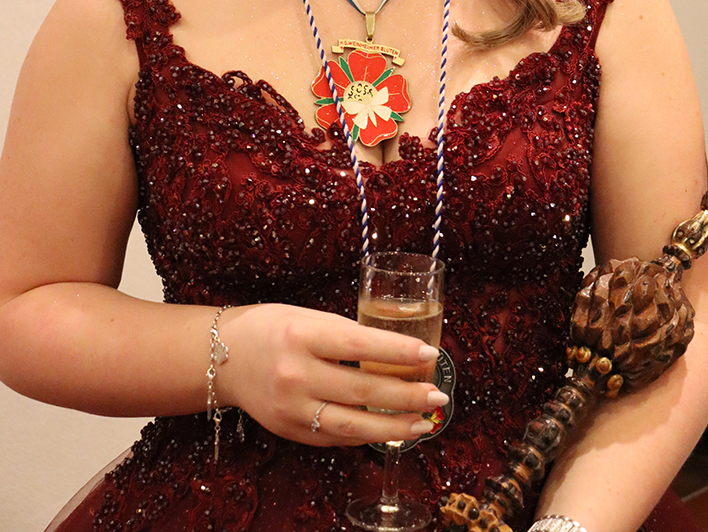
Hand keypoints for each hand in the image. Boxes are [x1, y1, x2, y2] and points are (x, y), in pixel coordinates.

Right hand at [217, 304, 445, 445]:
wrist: (223, 357)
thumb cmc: (271, 327)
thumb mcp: (307, 317)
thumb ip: (345, 335)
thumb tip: (394, 354)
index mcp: (302, 335)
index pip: (359, 345)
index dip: (398, 352)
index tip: (429, 355)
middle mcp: (295, 374)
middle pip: (363, 390)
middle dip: (407, 395)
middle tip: (438, 395)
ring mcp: (291, 408)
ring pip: (353, 424)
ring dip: (395, 426)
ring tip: (425, 423)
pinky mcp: (290, 431)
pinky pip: (336, 437)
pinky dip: (367, 435)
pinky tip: (391, 431)